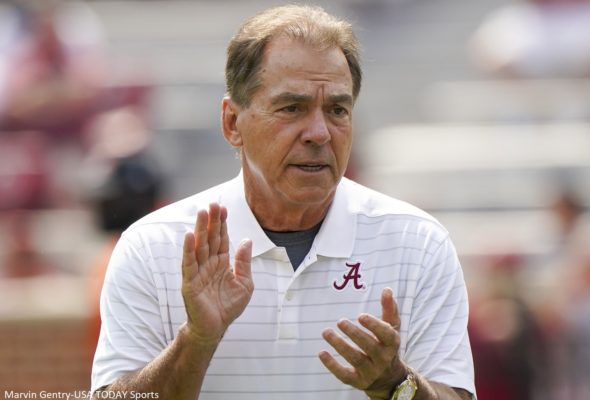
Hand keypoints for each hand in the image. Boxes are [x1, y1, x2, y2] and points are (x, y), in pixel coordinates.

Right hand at [181, 202, 253, 344]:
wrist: (215, 328)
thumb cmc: (228, 307)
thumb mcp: (245, 284)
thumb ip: (244, 262)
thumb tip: (247, 240)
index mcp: (221, 262)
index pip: (221, 239)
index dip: (222, 224)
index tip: (223, 208)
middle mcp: (208, 264)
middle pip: (210, 238)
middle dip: (211, 221)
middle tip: (213, 203)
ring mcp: (198, 272)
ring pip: (199, 246)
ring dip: (200, 229)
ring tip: (202, 213)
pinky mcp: (190, 283)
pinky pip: (189, 264)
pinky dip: (188, 249)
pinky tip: (189, 236)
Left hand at [319, 288, 406, 398]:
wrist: (389, 378)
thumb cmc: (386, 345)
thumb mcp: (391, 328)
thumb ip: (389, 309)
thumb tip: (386, 289)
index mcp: (392, 343)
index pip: (386, 334)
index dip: (374, 325)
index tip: (361, 316)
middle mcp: (383, 359)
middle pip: (369, 346)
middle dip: (354, 334)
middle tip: (340, 321)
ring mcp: (371, 372)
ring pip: (356, 359)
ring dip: (340, 345)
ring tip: (326, 332)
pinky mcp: (358, 381)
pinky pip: (345, 375)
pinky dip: (332, 365)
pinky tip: (322, 353)